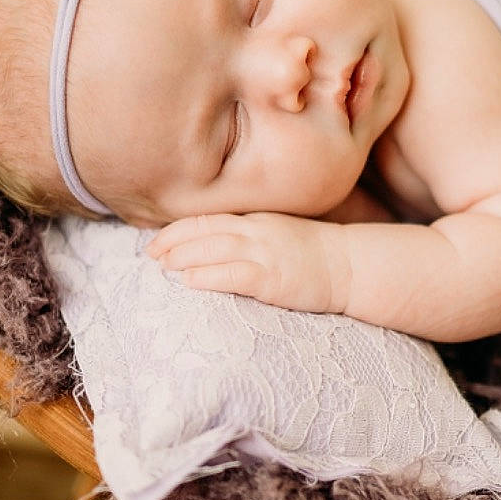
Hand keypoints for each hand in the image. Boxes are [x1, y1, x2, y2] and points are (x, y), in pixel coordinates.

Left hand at [146, 211, 349, 314]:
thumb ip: (249, 236)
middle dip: (172, 242)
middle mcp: (258, 231)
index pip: (208, 219)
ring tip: (161, 266)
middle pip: (205, 230)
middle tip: (149, 254)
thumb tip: (214, 247)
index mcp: (257, 219)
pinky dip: (208, 276)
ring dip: (183, 256)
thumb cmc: (315, 254)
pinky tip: (189, 281)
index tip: (156, 242)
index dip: (177, 230)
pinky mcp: (274, 278)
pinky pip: (234, 274)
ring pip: (214, 248)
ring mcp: (266, 253)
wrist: (352, 265)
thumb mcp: (278, 234)